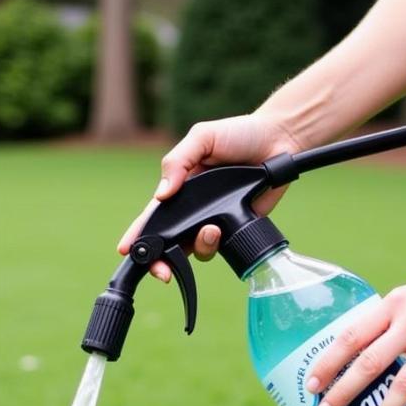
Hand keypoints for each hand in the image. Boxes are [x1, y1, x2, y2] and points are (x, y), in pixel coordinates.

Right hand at [117, 113, 301, 281]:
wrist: (278, 141)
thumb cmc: (238, 134)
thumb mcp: (202, 138)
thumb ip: (177, 162)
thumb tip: (161, 194)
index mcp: (178, 186)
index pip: (152, 215)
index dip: (138, 235)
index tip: (127, 251)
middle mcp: (192, 209)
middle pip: (168, 241)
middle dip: (160, 260)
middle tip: (162, 271)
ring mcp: (213, 220)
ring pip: (193, 249)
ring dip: (197, 247)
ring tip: (210, 231)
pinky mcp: (234, 228)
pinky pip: (219, 247)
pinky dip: (217, 245)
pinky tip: (221, 230)